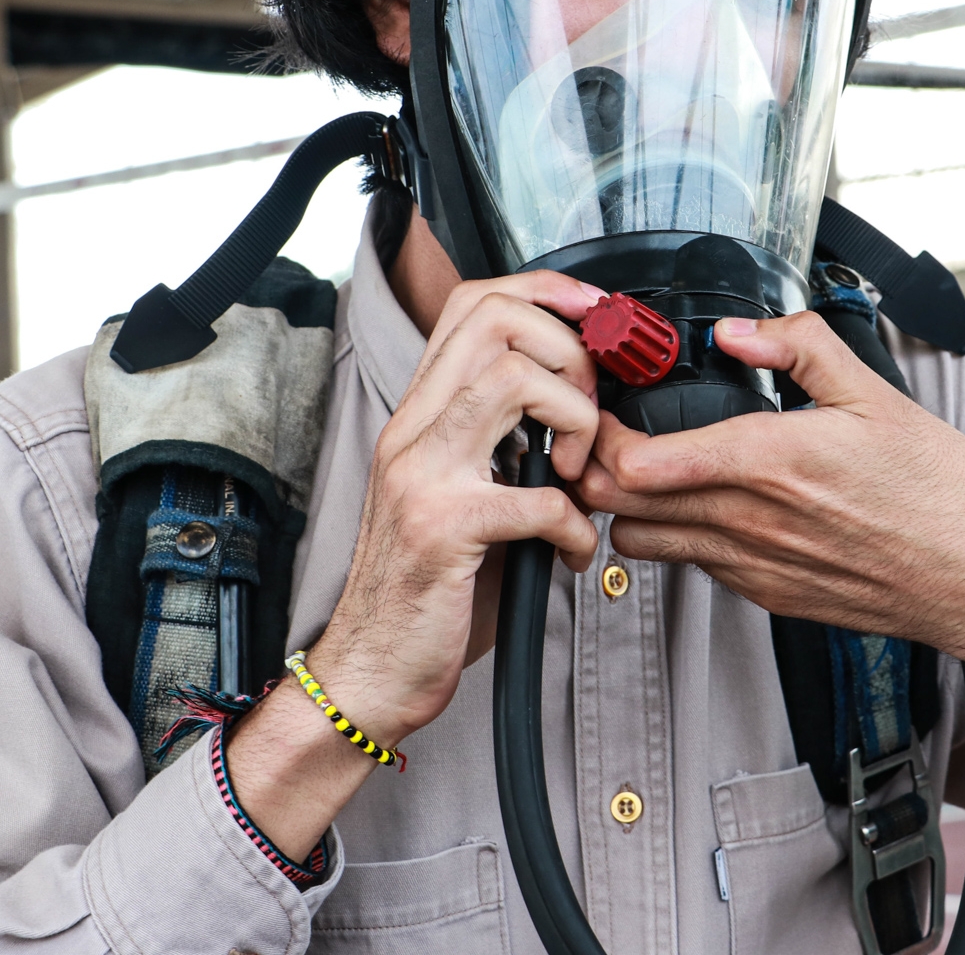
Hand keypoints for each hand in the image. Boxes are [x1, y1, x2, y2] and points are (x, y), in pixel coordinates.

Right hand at [227, 271, 604, 858]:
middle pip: (499, 323)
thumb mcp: (461, 492)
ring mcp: (423, 476)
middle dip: (570, 355)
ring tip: (577, 476)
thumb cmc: (427, 588)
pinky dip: (575, 525)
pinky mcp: (444, 531)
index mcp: (420, 416)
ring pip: (515, 381)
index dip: (546, 293)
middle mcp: (413, 432)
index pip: (474, 304)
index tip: (595, 316)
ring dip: (575, 423)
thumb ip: (503, 442)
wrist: (369, 672)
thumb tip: (582, 404)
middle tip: (586, 419)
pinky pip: (537, 496)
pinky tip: (570, 552)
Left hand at [577, 312, 964, 702]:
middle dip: (596, 469)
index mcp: (768, 462)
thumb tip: (739, 332)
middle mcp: (750, 522)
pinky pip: (694, 567)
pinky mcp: (768, 596)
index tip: (603, 406)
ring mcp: (754, 567)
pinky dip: (679, 536)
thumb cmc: (940, 490)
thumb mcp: (875, 393)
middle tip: (605, 434)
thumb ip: (799, 349)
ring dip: (631, 507)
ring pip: (643, 544)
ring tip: (650, 469)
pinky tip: (707, 504)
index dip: (598, 435)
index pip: (634, 464)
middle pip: (618, 507)